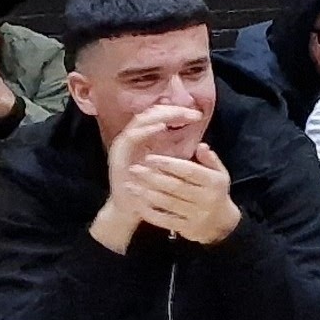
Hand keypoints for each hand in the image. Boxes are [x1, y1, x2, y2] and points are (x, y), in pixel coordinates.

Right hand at [91, 105, 205, 249]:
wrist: (132, 209)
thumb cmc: (152, 190)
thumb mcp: (169, 169)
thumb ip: (178, 155)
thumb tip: (201, 144)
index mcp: (144, 139)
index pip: (159, 116)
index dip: (178, 112)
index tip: (198, 115)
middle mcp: (133, 138)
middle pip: (151, 113)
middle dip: (172, 110)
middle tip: (191, 111)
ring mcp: (124, 145)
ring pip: (140, 120)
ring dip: (160, 115)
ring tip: (178, 114)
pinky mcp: (118, 154)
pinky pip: (131, 136)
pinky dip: (146, 130)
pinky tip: (161, 127)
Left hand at [134, 144, 242, 245]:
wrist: (223, 225)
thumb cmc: (216, 193)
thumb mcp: (219, 174)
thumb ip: (209, 159)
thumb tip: (200, 145)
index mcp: (214, 182)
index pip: (188, 171)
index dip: (168, 164)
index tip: (149, 157)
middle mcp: (207, 199)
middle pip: (175, 187)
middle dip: (152, 177)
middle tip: (134, 169)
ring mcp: (197, 216)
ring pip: (168, 203)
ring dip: (147, 194)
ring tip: (130, 185)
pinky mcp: (188, 229)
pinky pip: (165, 220)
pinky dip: (150, 212)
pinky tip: (137, 204)